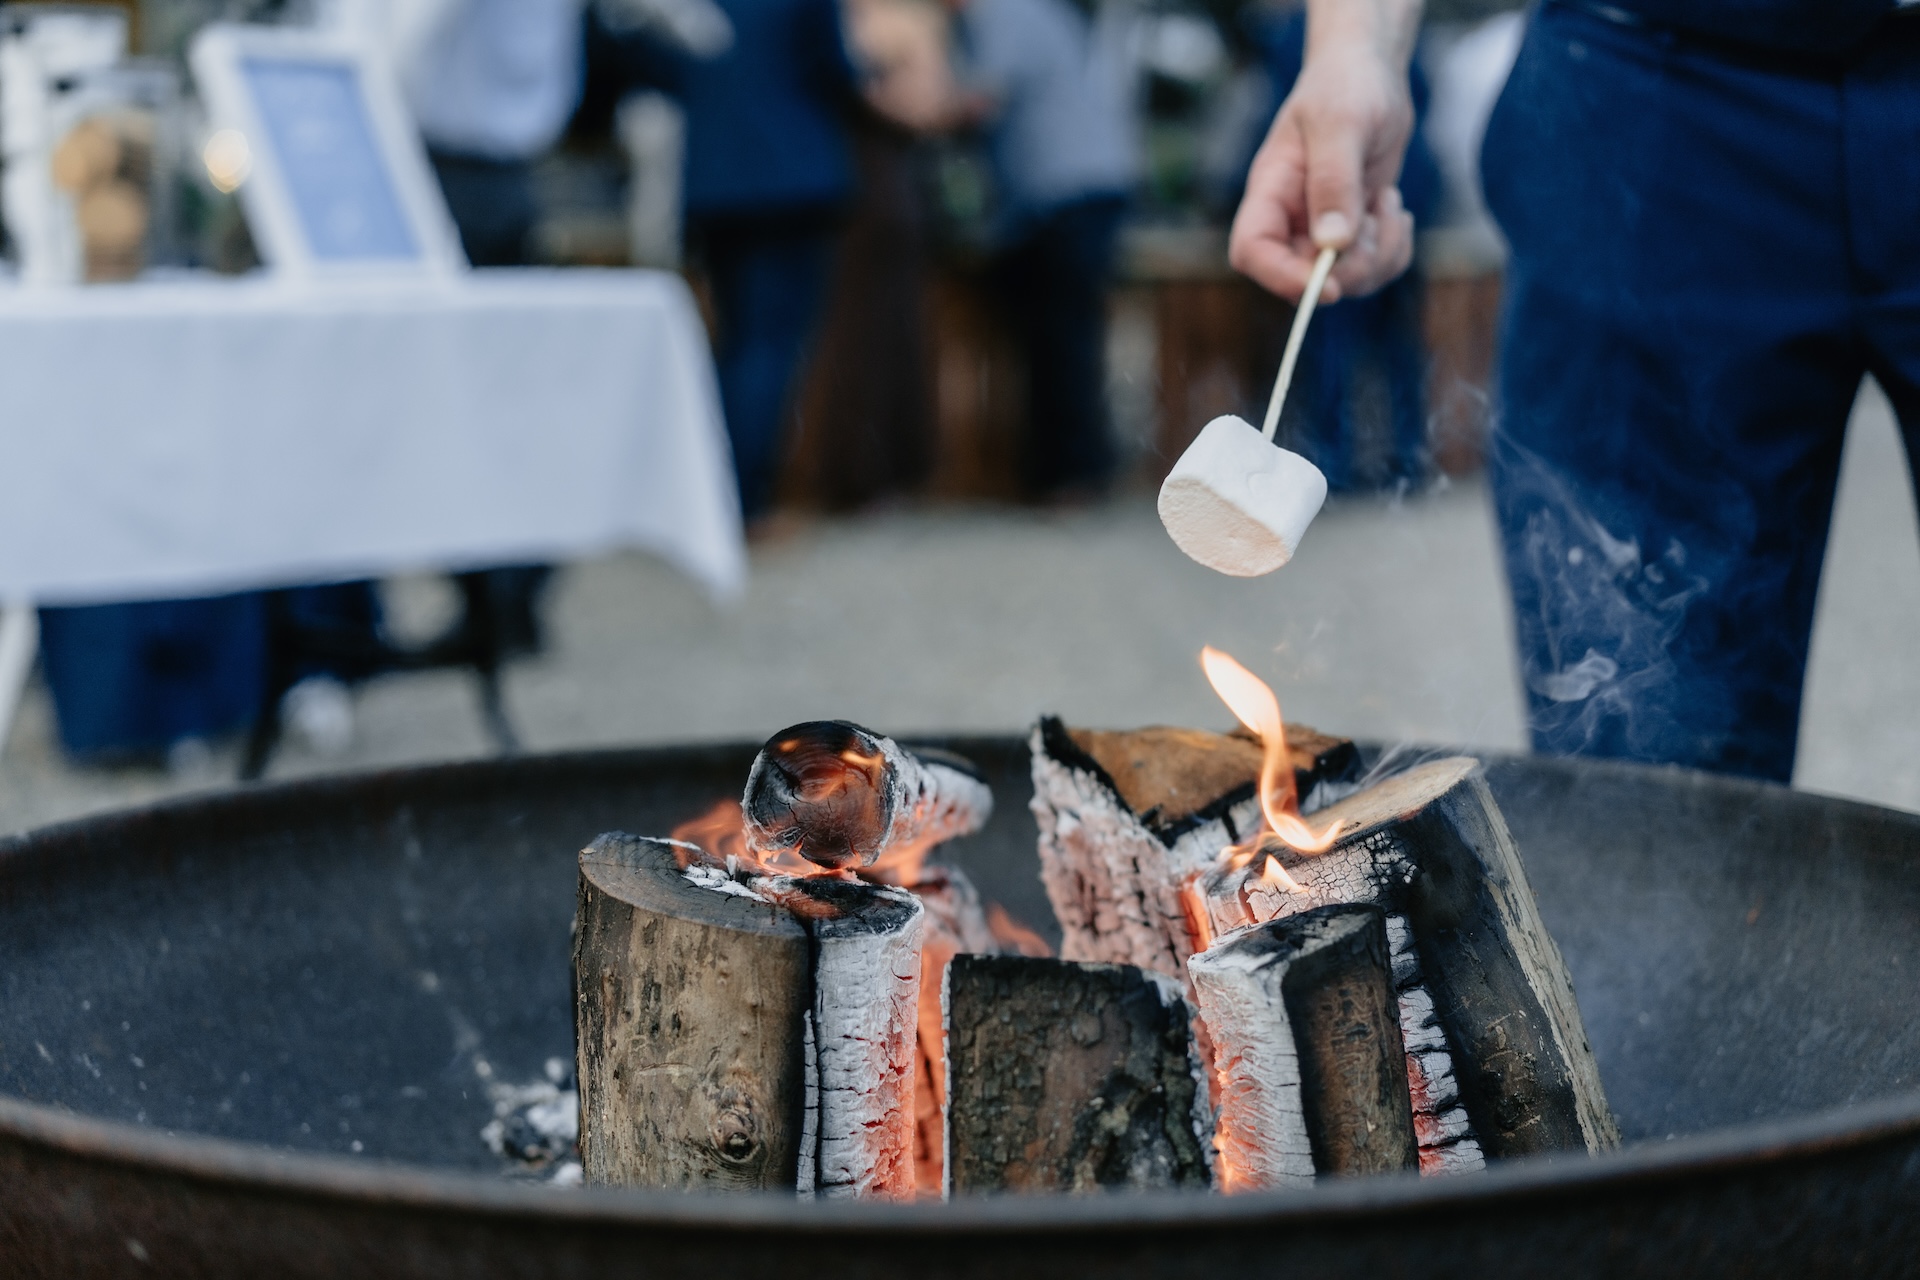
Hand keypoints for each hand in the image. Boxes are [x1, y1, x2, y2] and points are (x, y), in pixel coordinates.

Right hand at [1228, 1, 1418, 303]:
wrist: (1370, 74)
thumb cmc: (1346, 86)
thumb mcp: (1341, 124)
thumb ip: (1334, 182)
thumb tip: (1332, 244)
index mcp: (1270, 191)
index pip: (1252, 252)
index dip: (1282, 278)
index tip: (1328, 286)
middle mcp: (1290, 218)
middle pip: (1305, 277)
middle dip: (1351, 266)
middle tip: (1378, 222)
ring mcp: (1321, 228)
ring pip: (1346, 279)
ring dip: (1379, 254)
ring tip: (1388, 203)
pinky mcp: (1352, 231)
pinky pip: (1373, 268)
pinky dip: (1394, 248)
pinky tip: (1393, 208)